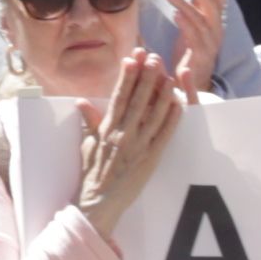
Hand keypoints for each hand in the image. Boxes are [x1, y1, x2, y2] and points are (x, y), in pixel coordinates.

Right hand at [75, 58, 184, 228]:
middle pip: (137, 100)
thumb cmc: (91, 173)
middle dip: (146, 77)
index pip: (118, 97)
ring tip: (168, 75)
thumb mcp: (87, 144)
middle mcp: (123, 134)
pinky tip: (178, 104)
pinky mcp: (150, 158)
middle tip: (153, 58)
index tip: (131, 59)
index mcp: (107, 129)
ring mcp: (138, 146)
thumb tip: (82, 102)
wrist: (98, 202)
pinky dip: (171, 119)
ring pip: (153, 114)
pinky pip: (164, 135)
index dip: (126, 77)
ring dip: (161, 93)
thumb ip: (90, 122)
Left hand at [161, 0, 225, 90]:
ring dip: (184, 4)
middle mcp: (216, 32)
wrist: (192, 82)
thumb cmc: (191, 52)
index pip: (219, 2)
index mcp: (215, 24)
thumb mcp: (194, 28)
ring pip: (200, 20)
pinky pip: (194, 36)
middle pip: (211, 6)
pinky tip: (175, 14)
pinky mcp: (201, 55)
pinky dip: (185, 24)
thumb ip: (196, 11)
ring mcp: (210, 44)